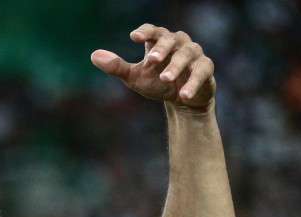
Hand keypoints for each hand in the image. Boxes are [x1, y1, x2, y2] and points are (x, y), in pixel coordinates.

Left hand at [91, 24, 215, 110]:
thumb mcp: (135, 77)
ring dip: (176, 66)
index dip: (145, 32)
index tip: (134, 37)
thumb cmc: (157, 83)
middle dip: (161, 48)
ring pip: (186, 54)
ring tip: (165, 79)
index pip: (153, 31)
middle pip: (170, 39)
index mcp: (160, 42)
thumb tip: (94, 55)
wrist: (182, 101)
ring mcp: (194, 55)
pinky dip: (193, 83)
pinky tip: (183, 94)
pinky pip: (201, 72)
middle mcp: (178, 43)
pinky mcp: (206, 69)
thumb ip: (117, 67)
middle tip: (151, 60)